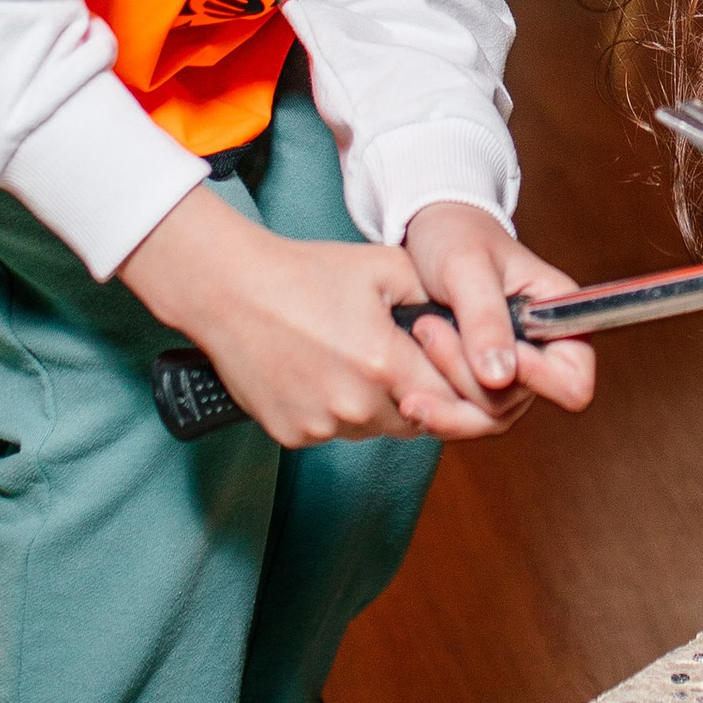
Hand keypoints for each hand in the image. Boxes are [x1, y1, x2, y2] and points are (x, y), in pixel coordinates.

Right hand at [118, 182, 504, 446]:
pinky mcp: (292, 434)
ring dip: (377, 404)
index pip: (450, 395)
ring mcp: (320, 425)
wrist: (230, 290)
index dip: (455, 379)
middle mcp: (356, 405)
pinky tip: (321, 371)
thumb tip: (472, 318)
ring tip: (354, 357)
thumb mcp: (384, 268)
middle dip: (419, 392)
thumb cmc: (305, 273)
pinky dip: (336, 410)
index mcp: (385, 364)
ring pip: (373, 428)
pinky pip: (333, 432)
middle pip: (415, 418)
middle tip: (401, 357)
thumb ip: (437, 295)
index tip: (448, 363)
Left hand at [400, 201, 597, 429]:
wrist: (428, 231)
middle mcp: (539, 351)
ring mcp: (507, 371)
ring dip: (445, 392)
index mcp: (558, 316)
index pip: (574, 378)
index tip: (489, 352)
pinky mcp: (474, 383)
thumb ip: (485, 319)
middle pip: (520, 401)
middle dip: (468, 376)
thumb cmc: (456, 235)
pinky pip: (463, 415)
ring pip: (488, 415)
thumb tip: (501, 378)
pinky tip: (409, 388)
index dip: (537, 377)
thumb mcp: (466, 266)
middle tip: (428, 327)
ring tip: (418, 336)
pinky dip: (435, 406)